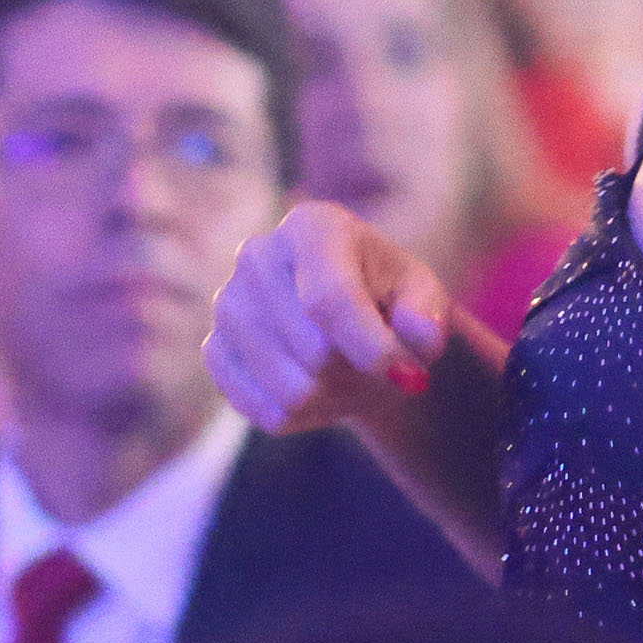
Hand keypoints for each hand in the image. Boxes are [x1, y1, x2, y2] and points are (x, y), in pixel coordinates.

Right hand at [206, 201, 456, 436]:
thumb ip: (428, 313)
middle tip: (375, 365)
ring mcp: (227, 304)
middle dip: (357, 371)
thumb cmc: (388, 301)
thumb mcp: (422, 296)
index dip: (370, 345)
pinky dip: (303, 416)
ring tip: (346, 375)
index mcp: (311, 227)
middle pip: (312, 350)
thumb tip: (421, 337)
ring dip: (333, 398)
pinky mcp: (214, 350)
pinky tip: (316, 389)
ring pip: (289, 390)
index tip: (404, 374)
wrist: (347, 326)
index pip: (329, 298)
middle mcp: (257, 256)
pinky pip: (265, 411)